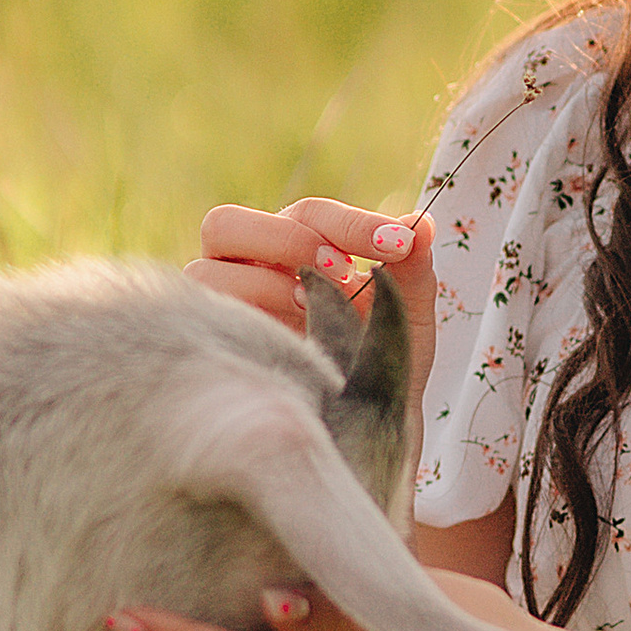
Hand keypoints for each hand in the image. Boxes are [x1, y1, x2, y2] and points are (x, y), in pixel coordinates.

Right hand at [188, 199, 438, 410]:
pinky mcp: (209, 338)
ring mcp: (219, 302)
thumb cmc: (378, 351)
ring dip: (267, 284)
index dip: (349, 223)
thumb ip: (411, 265)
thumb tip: (421, 225)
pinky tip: (289, 338)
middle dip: (288, 241)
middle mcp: (245, 264)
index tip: (396, 243)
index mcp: (290, 240)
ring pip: (209, 270)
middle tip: (340, 270)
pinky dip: (248, 318)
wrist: (365, 417)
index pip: (308, 214)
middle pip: (227, 223)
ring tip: (312, 308)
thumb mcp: (406, 308)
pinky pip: (209, 316)